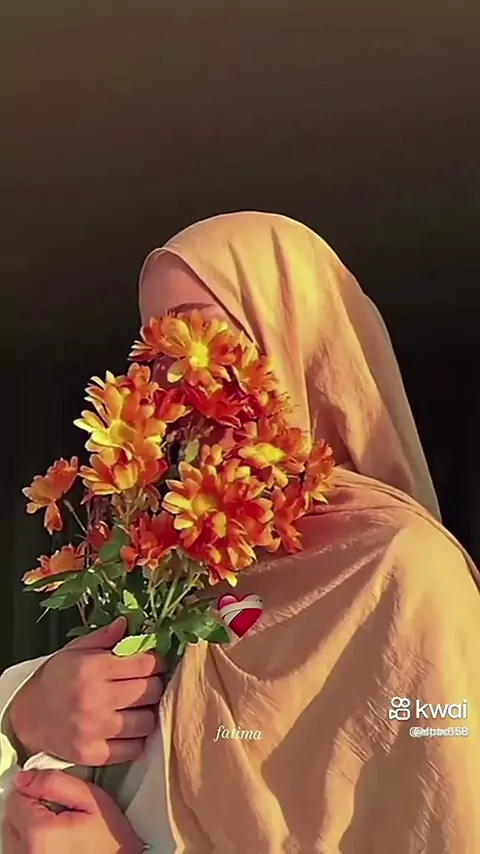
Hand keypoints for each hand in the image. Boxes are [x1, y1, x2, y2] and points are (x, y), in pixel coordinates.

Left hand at [2, 768, 144, 852]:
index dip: (36, 790)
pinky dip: (30, 845)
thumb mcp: (92, 800)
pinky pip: (18, 851)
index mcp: (38, 833)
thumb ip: (56, 782)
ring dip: (28, 828)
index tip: (54, 797)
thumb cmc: (110, 843)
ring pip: (12, 835)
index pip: (16, 797)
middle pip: (10, 816)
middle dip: (30, 809)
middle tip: (59, 813)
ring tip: (57, 831)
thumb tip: (27, 777)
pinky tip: (52, 845)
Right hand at [10, 617, 164, 765]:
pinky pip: (134, 748)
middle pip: (150, 691)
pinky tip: (129, 728)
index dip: (155, 662)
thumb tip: (126, 623)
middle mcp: (95, 698)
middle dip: (154, 685)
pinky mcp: (93, 754)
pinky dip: (137, 739)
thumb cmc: (54, 680)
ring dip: (148, 712)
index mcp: (93, 668)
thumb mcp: (74, 650)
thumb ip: (103, 637)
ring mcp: (95, 729)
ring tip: (138, 706)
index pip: (145, 664)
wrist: (26, 717)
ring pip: (146, 721)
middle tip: (148, 683)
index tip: (153, 663)